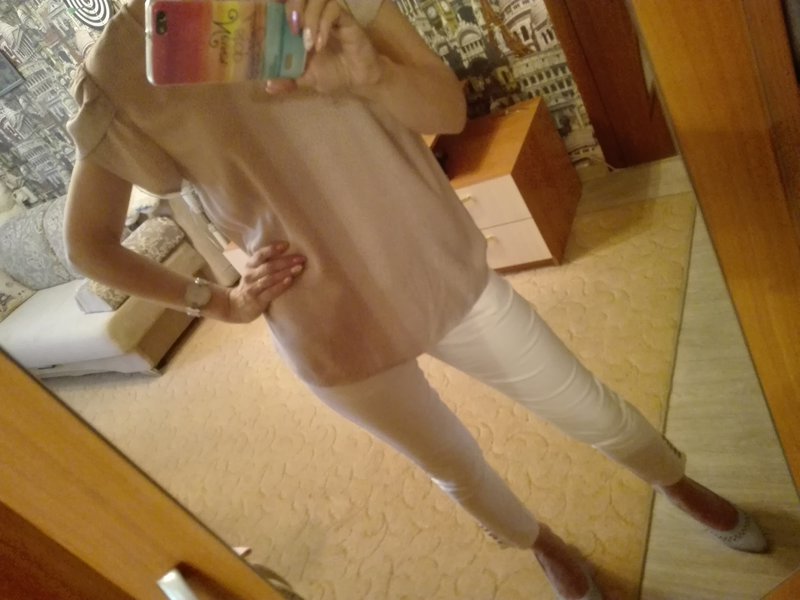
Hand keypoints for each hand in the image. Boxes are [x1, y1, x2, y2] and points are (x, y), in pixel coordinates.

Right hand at [223, 242, 304, 322]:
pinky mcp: (257, 300)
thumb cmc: (252, 285)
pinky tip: (290, 280)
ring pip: (270, 278)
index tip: (287, 244)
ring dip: (286, 272)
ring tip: (299, 268)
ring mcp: (253, 288)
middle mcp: (250, 275)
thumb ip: (266, 262)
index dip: (273, 248)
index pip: (260, 254)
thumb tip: (288, 251)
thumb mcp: (254, 271)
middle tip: (301, 258)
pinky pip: (270, 292)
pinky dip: (281, 285)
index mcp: (250, 265)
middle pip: (269, 266)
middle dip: (286, 261)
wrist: (237, 306)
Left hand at [266, 0, 382, 95]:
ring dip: (309, 18)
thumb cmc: (333, 74)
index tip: (267, 12)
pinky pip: (333, 10)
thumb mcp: (305, 80)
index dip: (276, 2)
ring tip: (308, 43)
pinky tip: (321, 44)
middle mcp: (313, 14)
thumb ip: (287, 81)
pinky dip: (324, 26)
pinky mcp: (345, 19)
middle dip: (292, 6)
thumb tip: (267, 86)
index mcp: (300, 24)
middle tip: (292, 28)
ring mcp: (329, 15)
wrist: (358, 80)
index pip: (285, 2)